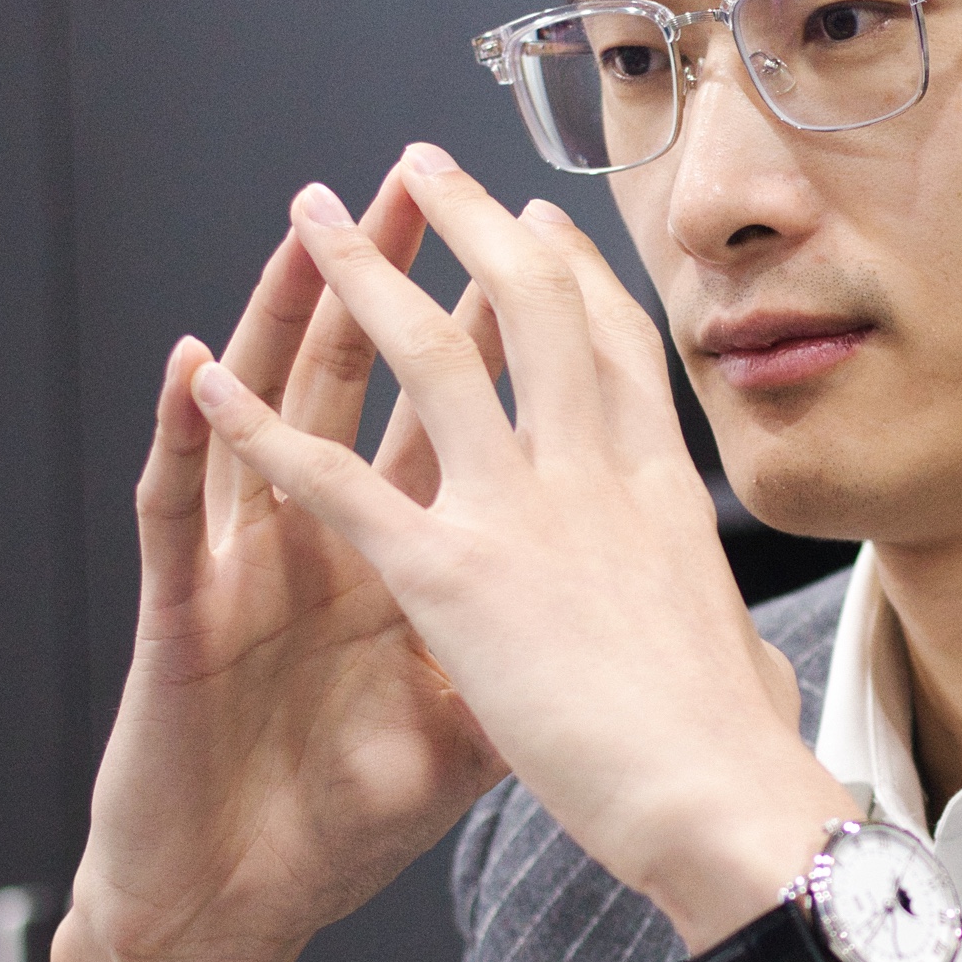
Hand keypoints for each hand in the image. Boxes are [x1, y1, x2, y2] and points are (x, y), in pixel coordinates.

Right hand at [40, 171, 508, 961]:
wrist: (243, 899)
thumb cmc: (345, 808)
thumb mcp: (471, 719)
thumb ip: (535, 646)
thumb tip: (641, 620)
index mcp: (409, 551)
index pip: (462, 413)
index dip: (497, 331)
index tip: (543, 246)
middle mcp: (330, 536)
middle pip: (368, 378)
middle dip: (401, 277)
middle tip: (432, 179)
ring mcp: (255, 564)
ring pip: (269, 411)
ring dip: (289, 316)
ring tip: (313, 227)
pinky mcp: (187, 615)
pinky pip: (182, 511)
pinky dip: (186, 437)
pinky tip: (190, 369)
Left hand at [186, 146, 851, 961]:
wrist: (725, 796)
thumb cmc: (741, 747)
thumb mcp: (744, 654)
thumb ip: (729, 636)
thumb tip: (747, 662)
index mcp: (662, 486)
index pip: (614, 342)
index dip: (573, 268)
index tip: (540, 220)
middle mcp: (596, 470)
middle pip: (530, 305)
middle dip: (472, 221)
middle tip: (426, 166)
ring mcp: (524, 511)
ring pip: (431, 354)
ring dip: (363, 274)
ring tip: (316, 213)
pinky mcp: (451, 576)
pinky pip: (338, 482)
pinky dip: (263, 431)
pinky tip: (215, 386)